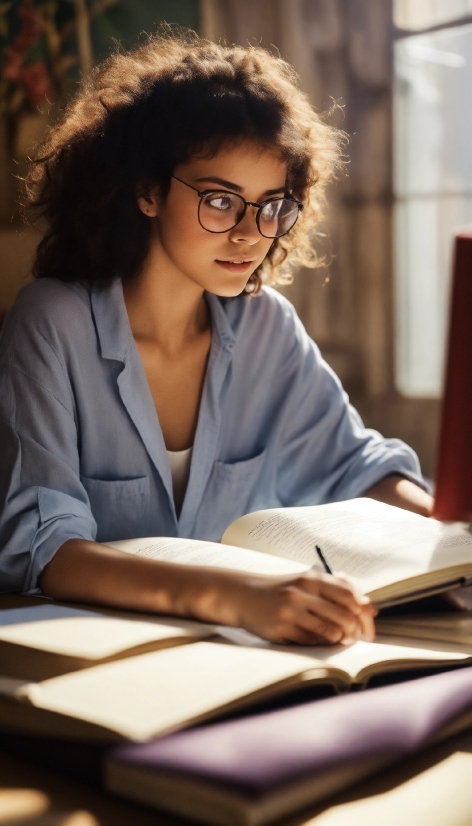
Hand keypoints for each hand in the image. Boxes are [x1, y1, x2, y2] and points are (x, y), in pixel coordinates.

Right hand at [237, 570, 375, 644]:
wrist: (244, 595)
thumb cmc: (283, 591)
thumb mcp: (307, 583)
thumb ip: (337, 590)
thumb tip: (370, 608)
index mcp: (312, 578)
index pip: (350, 596)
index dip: (364, 615)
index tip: (368, 629)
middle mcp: (302, 592)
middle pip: (344, 616)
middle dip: (355, 632)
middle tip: (354, 639)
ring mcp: (290, 610)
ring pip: (330, 632)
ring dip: (339, 640)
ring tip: (338, 641)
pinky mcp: (280, 628)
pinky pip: (311, 642)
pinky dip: (320, 645)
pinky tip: (317, 642)